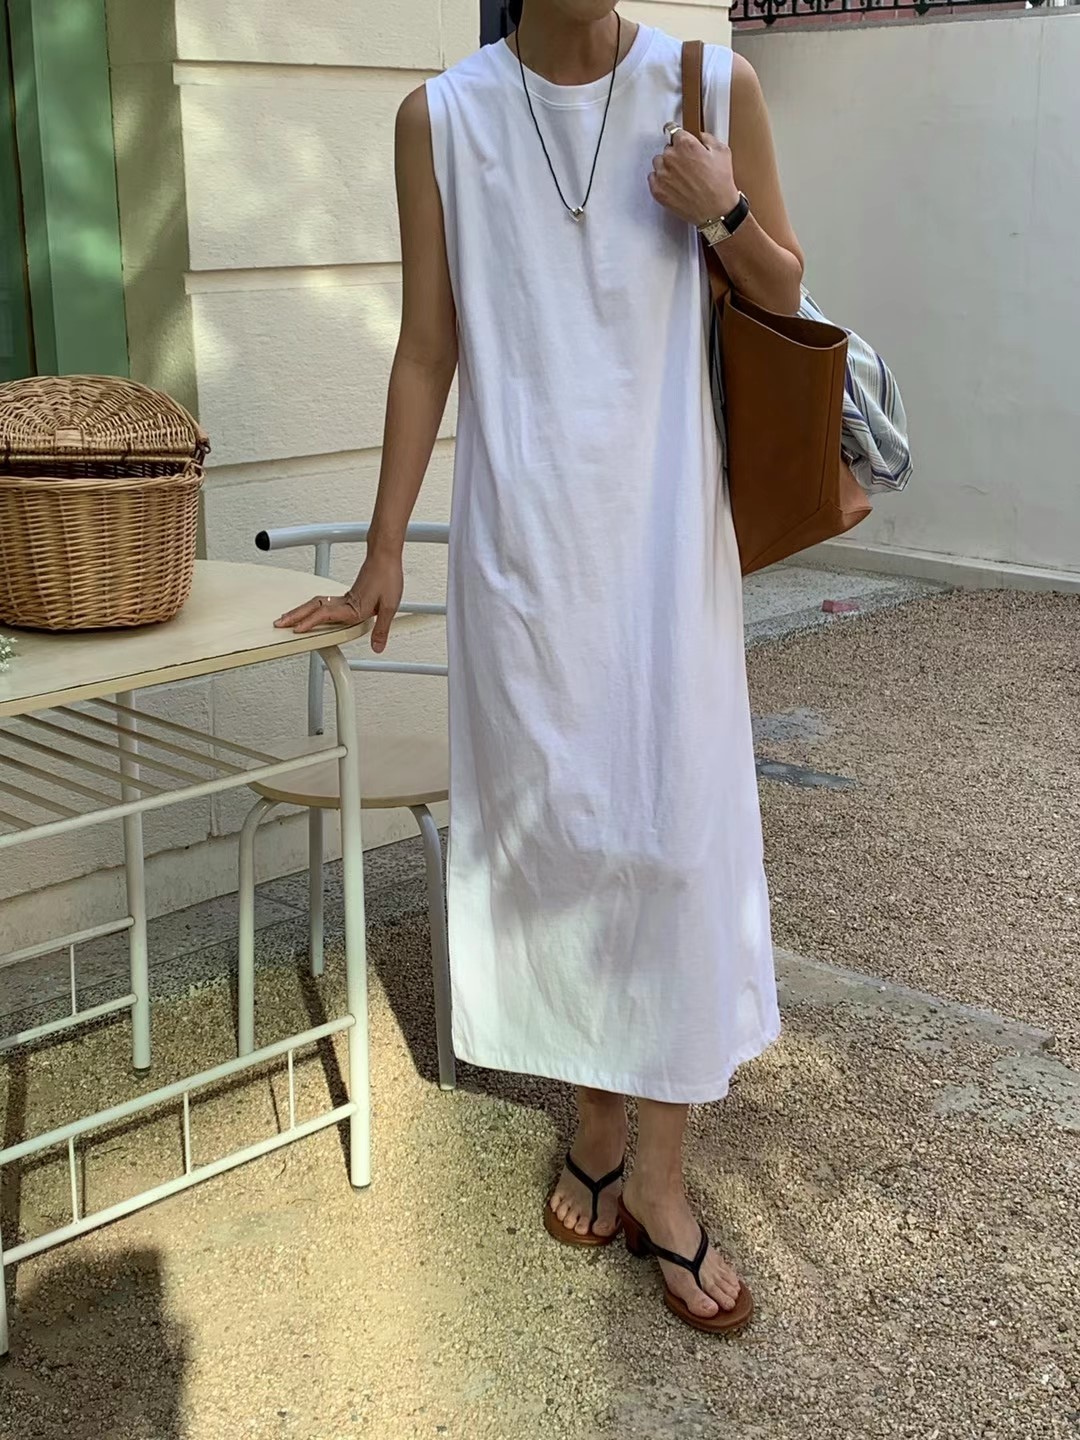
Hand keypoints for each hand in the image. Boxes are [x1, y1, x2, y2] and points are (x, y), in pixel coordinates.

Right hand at [275, 549, 403, 651]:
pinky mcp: (346, 596)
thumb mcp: (390, 606)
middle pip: (313, 608)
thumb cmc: (387, 576)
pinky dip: (311, 608)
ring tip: (288, 618)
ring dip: (300, 611)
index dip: (309, 622)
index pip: (325, 615)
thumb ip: (382, 629)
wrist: (385, 557)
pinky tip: (309, 612)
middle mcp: (344, 603)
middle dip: (294, 616)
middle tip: (279, 623)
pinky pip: (324, 603)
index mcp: (352, 607)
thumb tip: (377, 647)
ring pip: (316, 604)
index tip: (297, 629)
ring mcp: (343, 598)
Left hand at [649, 129, 739, 227]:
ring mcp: (663, 174)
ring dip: (666, 167)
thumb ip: (707, 138)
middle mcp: (671, 157)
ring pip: (658, 163)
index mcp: (685, 144)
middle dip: (676, 154)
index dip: (679, 137)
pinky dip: (661, 181)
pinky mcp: (658, 190)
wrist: (716, 210)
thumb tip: (700, 136)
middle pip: (666, 148)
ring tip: (681, 177)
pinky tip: (673, 185)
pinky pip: (653, 179)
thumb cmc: (720, 184)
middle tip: (688, 165)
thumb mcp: (722, 151)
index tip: (679, 140)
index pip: (673, 131)